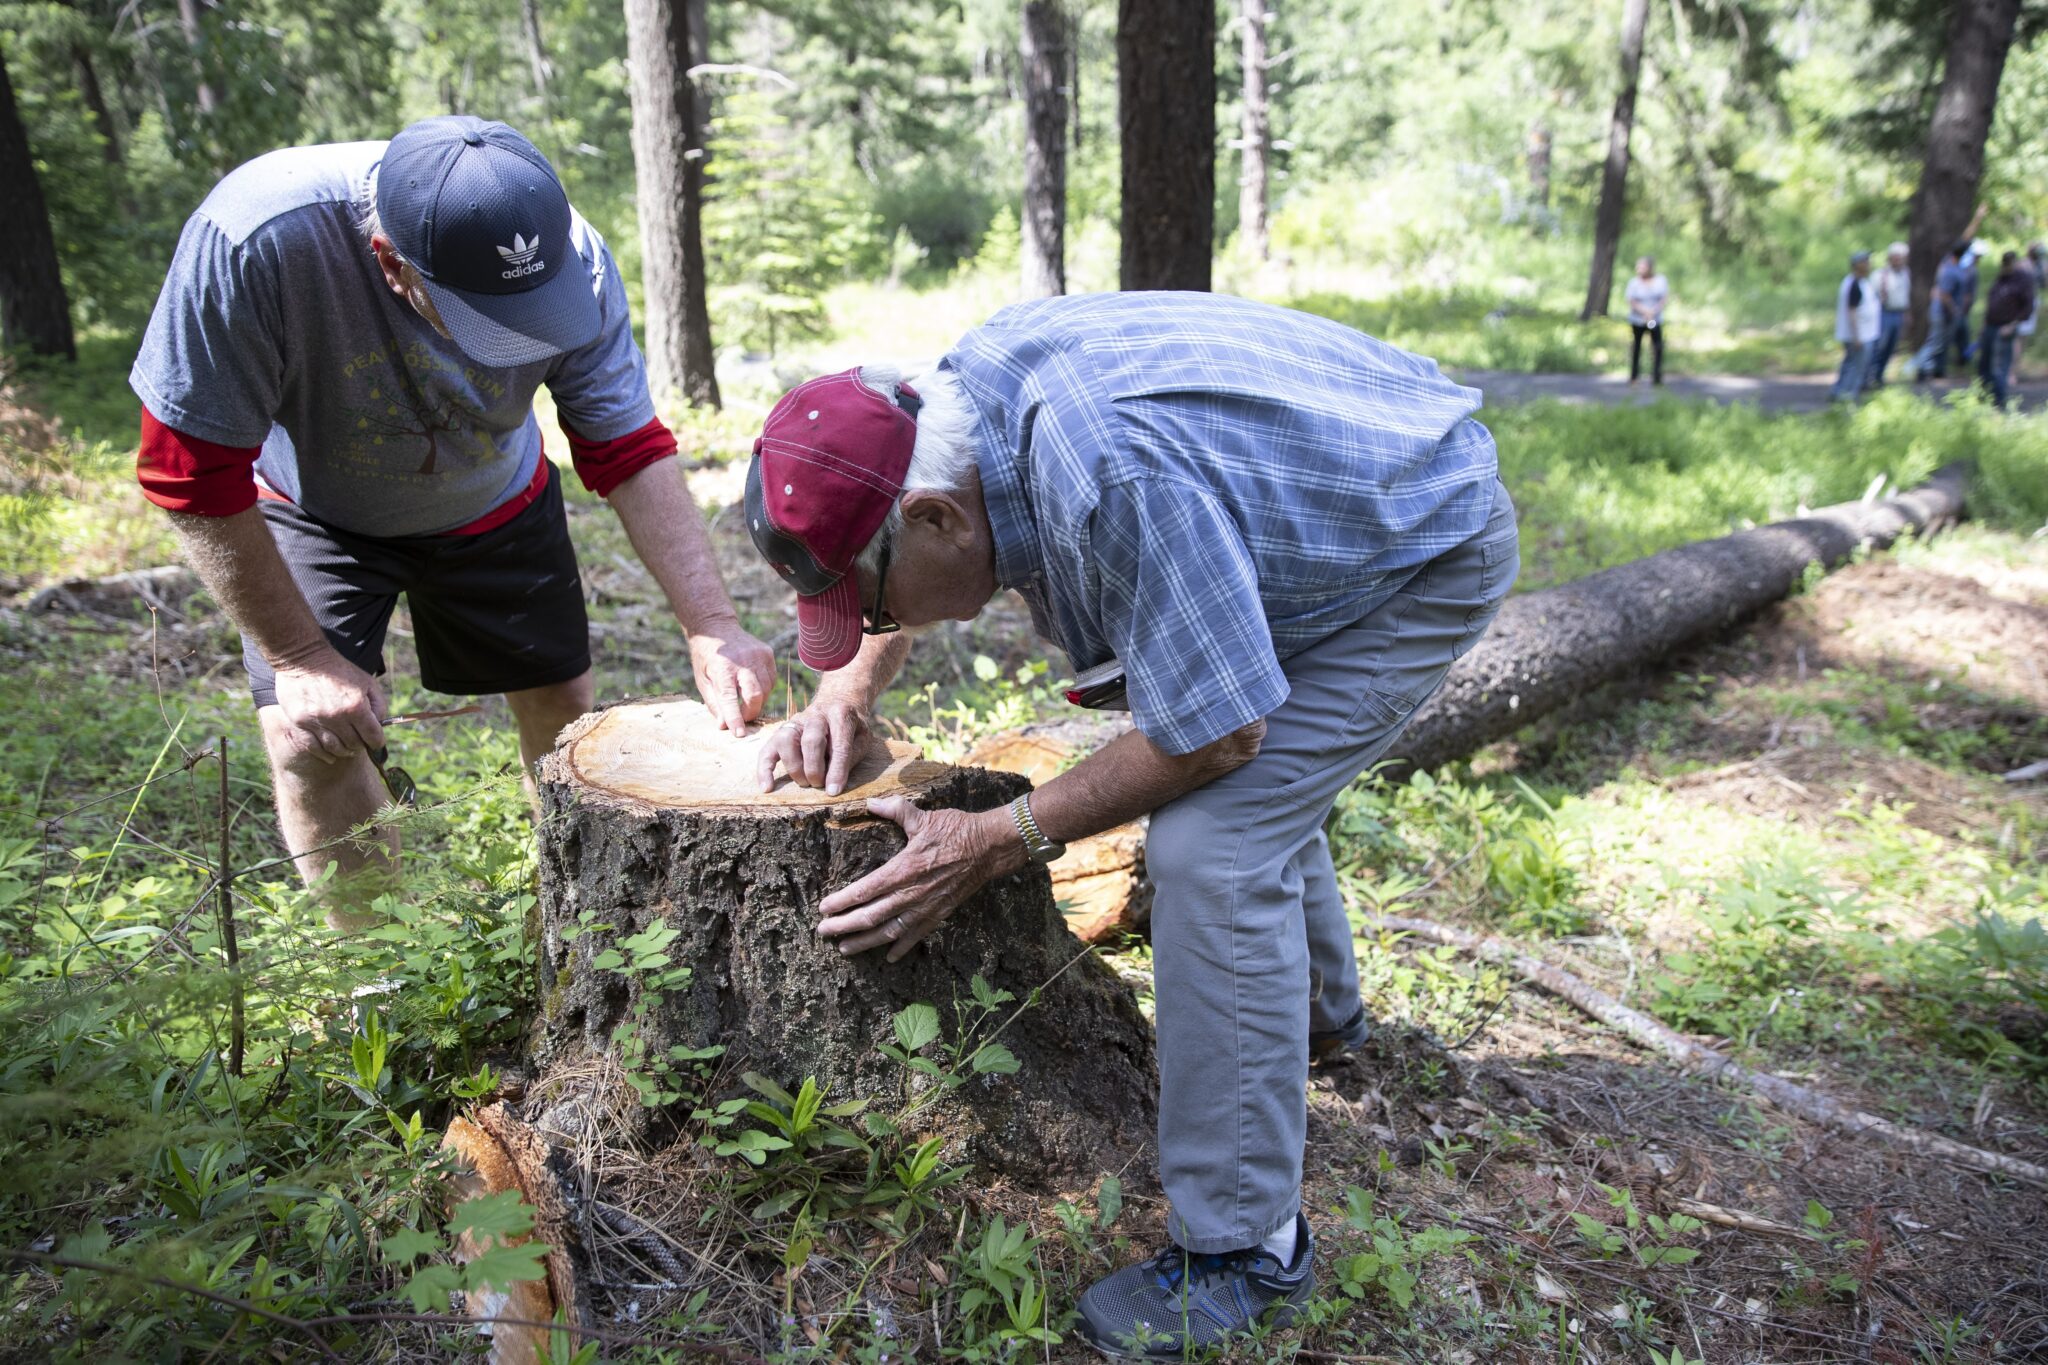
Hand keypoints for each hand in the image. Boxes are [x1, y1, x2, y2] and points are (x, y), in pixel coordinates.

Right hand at [271, 648, 386, 762]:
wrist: (304, 659)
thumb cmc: (339, 670)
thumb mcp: (367, 682)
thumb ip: (378, 704)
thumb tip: (380, 725)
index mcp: (356, 706)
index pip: (373, 736)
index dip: (377, 742)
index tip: (376, 743)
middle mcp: (337, 716)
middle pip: (354, 744)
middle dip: (361, 745)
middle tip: (360, 743)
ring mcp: (316, 720)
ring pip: (335, 748)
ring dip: (344, 751)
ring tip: (347, 748)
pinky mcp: (300, 722)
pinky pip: (313, 747)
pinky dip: (324, 754)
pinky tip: (330, 755)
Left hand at [688, 617, 773, 736]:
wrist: (716, 628)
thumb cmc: (706, 658)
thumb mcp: (702, 681)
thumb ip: (714, 703)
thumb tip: (725, 726)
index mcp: (722, 668)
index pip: (729, 698)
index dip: (735, 718)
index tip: (739, 734)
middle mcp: (743, 661)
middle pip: (755, 695)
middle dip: (750, 712)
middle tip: (742, 719)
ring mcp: (758, 655)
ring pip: (765, 690)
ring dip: (756, 702)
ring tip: (745, 701)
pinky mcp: (768, 653)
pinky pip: (771, 680)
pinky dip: (764, 689)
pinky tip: (752, 687)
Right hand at [757, 691, 875, 794]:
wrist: (836, 701)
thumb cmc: (850, 728)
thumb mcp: (862, 738)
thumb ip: (851, 756)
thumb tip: (833, 782)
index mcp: (840, 714)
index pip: (839, 744)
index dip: (837, 770)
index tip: (834, 791)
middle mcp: (815, 715)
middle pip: (810, 740)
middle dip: (814, 768)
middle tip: (819, 784)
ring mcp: (795, 722)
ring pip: (785, 740)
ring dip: (794, 767)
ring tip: (804, 782)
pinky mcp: (781, 731)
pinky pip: (767, 750)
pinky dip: (764, 769)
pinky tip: (767, 787)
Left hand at [816, 799, 1024, 961]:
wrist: (989, 848)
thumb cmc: (956, 830)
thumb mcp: (923, 817)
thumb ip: (895, 810)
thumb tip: (870, 802)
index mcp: (904, 868)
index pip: (865, 889)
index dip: (842, 901)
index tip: (823, 908)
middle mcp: (912, 893)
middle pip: (871, 916)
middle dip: (844, 926)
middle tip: (823, 932)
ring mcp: (926, 907)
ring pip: (889, 931)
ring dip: (865, 942)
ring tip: (844, 949)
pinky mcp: (940, 913)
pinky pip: (917, 936)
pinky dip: (901, 947)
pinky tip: (889, 957)